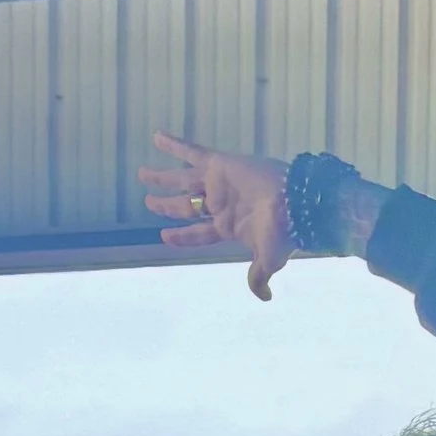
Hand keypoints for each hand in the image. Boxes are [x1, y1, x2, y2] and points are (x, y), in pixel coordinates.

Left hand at [143, 133, 293, 299]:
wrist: (293, 202)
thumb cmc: (281, 233)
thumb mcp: (268, 261)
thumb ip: (258, 277)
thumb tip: (265, 298)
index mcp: (227, 227)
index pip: (198, 233)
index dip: (181, 236)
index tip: (164, 237)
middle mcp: (219, 204)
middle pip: (185, 205)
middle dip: (166, 205)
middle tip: (148, 202)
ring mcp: (218, 183)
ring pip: (183, 179)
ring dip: (162, 178)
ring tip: (142, 174)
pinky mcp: (220, 164)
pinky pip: (192, 152)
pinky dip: (175, 145)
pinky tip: (156, 137)